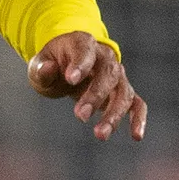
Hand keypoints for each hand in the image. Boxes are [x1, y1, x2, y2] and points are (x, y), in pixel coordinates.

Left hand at [29, 31, 145, 141]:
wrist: (69, 68)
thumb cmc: (53, 64)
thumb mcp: (40, 64)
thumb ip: (42, 68)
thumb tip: (47, 68)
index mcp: (83, 43)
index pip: (85, 50)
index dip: (80, 64)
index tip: (70, 80)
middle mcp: (105, 57)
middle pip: (109, 73)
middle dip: (96, 95)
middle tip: (80, 116)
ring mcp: (117, 75)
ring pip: (124, 92)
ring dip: (114, 113)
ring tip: (100, 135)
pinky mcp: (123, 92)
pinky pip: (137, 104)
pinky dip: (138, 119)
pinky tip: (136, 136)